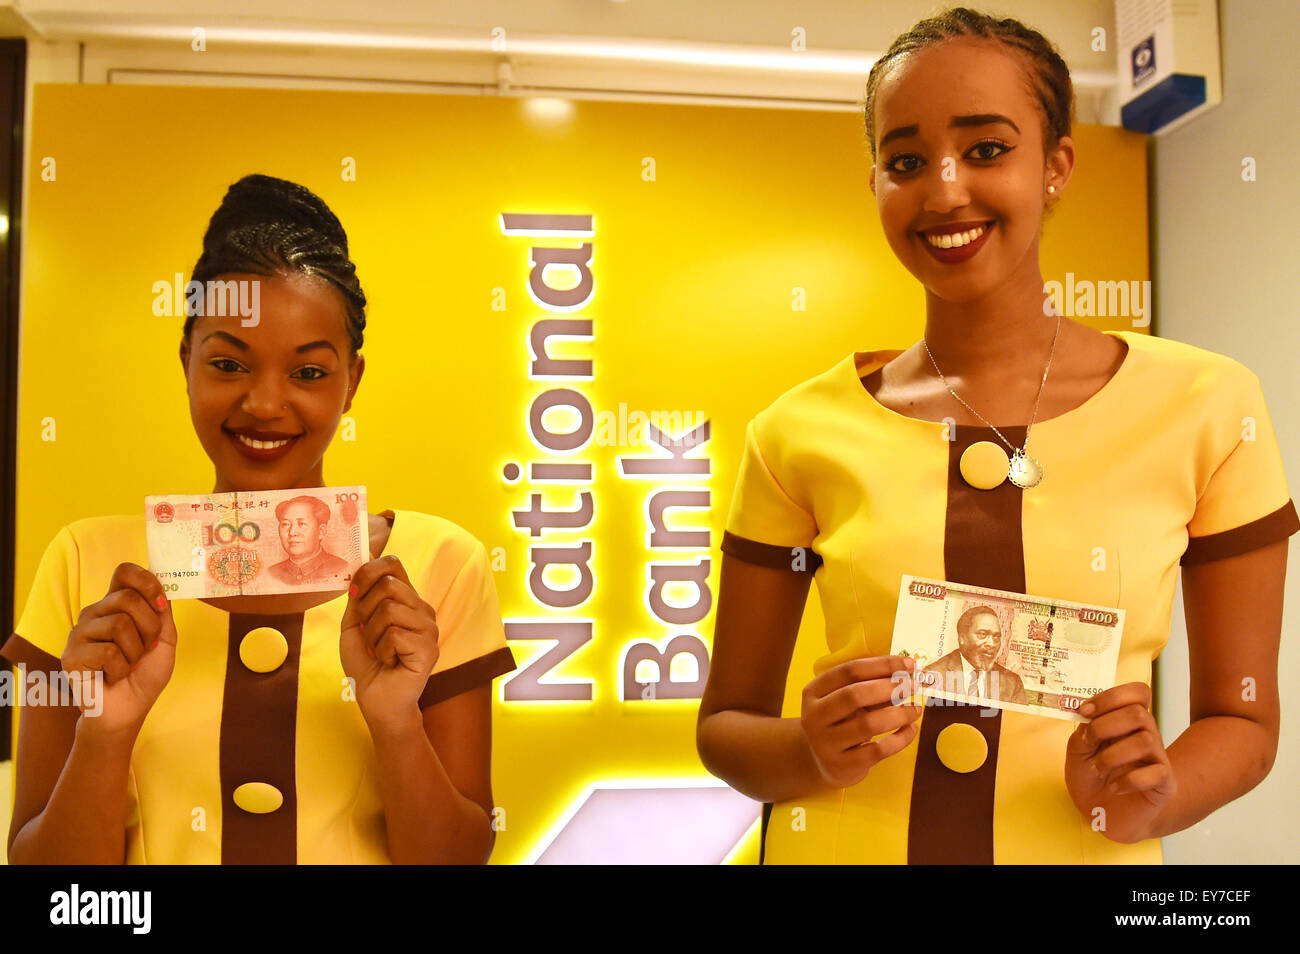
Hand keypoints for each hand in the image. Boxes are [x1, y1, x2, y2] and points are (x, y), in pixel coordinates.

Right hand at [61, 563, 177, 738]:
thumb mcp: (165, 638)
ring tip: (129, 664)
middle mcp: (94, 612)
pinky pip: (108, 652)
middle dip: (149, 627)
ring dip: (136, 651)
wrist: (129, 709)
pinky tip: (113, 675)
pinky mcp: (71, 655)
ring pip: (119, 624)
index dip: (147, 582)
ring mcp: (79, 633)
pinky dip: (121, 668)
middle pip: (128, 598)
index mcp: (116, 604)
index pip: (124, 572)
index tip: (161, 606)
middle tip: (147, 649)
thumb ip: (162, 610)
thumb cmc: (145, 673)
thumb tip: (159, 580)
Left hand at [339, 555, 439, 730]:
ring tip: (378, 651)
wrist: (377, 702)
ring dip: (372, 635)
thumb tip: (362, 563)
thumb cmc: (367, 664)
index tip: (354, 594)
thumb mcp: (354, 625)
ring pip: (389, 610)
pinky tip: (389, 662)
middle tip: (367, 633)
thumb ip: (359, 596)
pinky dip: (381, 651)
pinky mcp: (429, 649)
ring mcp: (429, 628)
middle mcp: (422, 609)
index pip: (393, 563)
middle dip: (365, 610)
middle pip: (388, 584)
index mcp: (406, 599)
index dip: (368, 572)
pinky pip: (394, 635)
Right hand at [800, 655, 922, 788]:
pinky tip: (911, 730)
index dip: (882, 665)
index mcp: (814, 692)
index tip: (909, 664)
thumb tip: (907, 674)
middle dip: (889, 688)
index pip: (849, 671)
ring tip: (915, 710)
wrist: (820, 762)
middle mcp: (814, 716)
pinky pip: (878, 750)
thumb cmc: (840, 722)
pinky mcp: (842, 766)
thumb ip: (871, 687)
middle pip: (854, 695)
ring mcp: (826, 743)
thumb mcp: (846, 702)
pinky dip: (901, 738)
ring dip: (899, 714)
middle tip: (913, 686)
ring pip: (868, 724)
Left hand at [1065, 682, 1176, 842]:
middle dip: (1106, 727)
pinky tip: (1114, 787)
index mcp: (1127, 721)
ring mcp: (1158, 759)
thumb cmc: (1091, 776)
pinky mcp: (1165, 784)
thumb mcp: (1078, 748)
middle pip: (1139, 714)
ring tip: (1098, 769)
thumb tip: (1089, 714)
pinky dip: (1129, 780)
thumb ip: (1085, 729)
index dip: (1112, 697)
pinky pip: (1156, 772)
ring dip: (1113, 756)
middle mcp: (1147, 735)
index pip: (1138, 692)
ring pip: (1147, 741)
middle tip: (1089, 745)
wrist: (1100, 814)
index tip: (1085, 711)